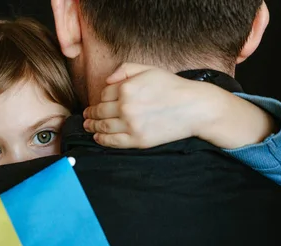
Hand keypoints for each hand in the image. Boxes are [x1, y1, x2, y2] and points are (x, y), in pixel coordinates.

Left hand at [83, 62, 274, 149]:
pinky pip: (112, 141)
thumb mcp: (149, 69)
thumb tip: (107, 80)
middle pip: (99, 111)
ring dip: (91, 126)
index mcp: (126, 88)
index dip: (100, 98)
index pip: (103, 94)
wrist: (194, 108)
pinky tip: (97, 137)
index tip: (98, 102)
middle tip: (86, 116)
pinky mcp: (137, 140)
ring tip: (88, 126)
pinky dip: (101, 139)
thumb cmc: (172, 87)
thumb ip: (125, 69)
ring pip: (102, 127)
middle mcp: (125, 107)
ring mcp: (130, 125)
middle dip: (90, 114)